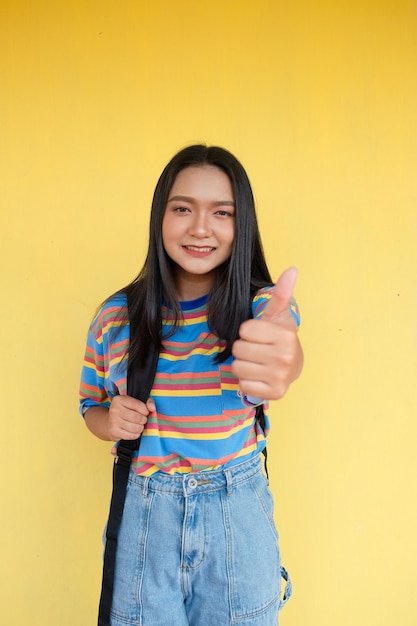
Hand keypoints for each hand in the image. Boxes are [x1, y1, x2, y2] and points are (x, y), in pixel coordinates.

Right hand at [107, 395, 154, 440]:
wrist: (110, 422)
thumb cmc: (126, 411)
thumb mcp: (135, 402)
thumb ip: (147, 402)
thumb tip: (152, 408)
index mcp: (119, 400)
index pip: (137, 405)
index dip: (145, 410)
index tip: (146, 412)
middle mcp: (114, 410)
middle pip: (137, 418)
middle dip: (143, 420)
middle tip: (142, 420)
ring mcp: (113, 421)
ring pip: (135, 428)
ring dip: (140, 428)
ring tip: (138, 425)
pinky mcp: (114, 432)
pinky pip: (131, 435)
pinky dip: (136, 434)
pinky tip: (134, 431)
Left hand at [231, 267, 302, 400]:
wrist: (293, 366)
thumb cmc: (279, 338)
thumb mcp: (278, 315)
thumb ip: (281, 293)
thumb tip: (292, 269)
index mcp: (284, 336)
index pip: (244, 330)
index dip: (248, 331)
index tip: (260, 335)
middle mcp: (284, 357)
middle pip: (238, 348)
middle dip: (244, 348)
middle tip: (258, 349)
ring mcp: (280, 377)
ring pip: (238, 367)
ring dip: (243, 364)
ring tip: (257, 362)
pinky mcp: (274, 393)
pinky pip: (243, 384)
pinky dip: (247, 380)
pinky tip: (259, 375)